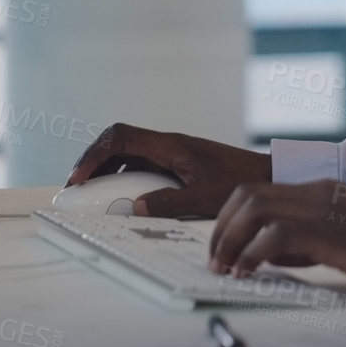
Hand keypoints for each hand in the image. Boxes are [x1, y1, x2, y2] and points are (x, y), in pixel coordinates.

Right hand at [64, 123, 269, 217]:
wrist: (268, 175)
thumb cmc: (241, 183)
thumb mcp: (205, 198)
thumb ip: (170, 202)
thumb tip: (136, 208)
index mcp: (171, 145)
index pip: (120, 137)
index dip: (93, 155)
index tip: (79, 179)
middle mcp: (168, 145)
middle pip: (118, 144)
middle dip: (93, 164)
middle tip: (77, 191)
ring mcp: (172, 154)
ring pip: (128, 156)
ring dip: (108, 173)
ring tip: (94, 198)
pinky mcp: (177, 165)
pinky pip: (142, 168)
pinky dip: (127, 180)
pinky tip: (124, 201)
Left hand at [207, 180, 345, 292]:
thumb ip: (310, 240)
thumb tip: (273, 255)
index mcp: (322, 190)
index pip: (258, 192)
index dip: (230, 219)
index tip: (222, 248)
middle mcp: (318, 191)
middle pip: (246, 194)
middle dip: (221, 227)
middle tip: (216, 260)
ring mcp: (324, 208)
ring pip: (253, 208)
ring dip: (230, 239)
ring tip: (226, 268)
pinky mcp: (331, 231)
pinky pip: (275, 236)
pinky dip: (252, 254)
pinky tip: (249, 273)